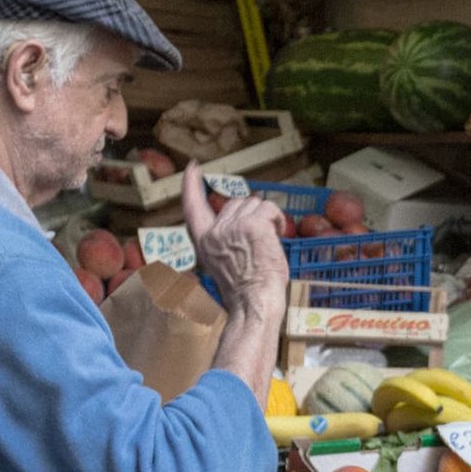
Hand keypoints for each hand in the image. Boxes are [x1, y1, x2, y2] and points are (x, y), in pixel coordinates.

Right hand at [182, 188, 286, 313]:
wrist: (254, 303)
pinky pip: (270, 208)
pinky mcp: (253, 225)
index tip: (193, 168)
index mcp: (204, 242)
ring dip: (267, 218)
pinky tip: (279, 235)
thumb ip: (226, 240)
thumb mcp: (224, 263)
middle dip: (252, 215)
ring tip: (269, 241)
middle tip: (260, 239)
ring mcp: (233, 226)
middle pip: (236, 202)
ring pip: (255, 203)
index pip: (192, 207)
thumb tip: (242, 219)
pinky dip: (278, 219)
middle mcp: (215, 231)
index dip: (191, 186)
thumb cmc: (246, 290)